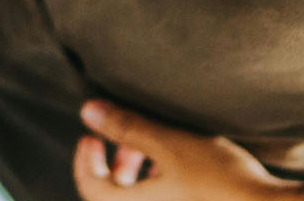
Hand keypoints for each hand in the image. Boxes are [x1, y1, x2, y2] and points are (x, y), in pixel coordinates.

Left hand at [74, 100, 302, 200]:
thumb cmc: (218, 178)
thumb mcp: (170, 144)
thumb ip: (128, 128)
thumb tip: (88, 111)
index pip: (91, 188)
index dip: (85, 159)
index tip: (91, 135)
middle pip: (112, 195)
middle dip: (113, 163)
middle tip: (121, 138)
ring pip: (138, 196)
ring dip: (136, 171)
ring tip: (152, 148)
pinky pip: (161, 198)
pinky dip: (158, 180)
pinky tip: (178, 162)